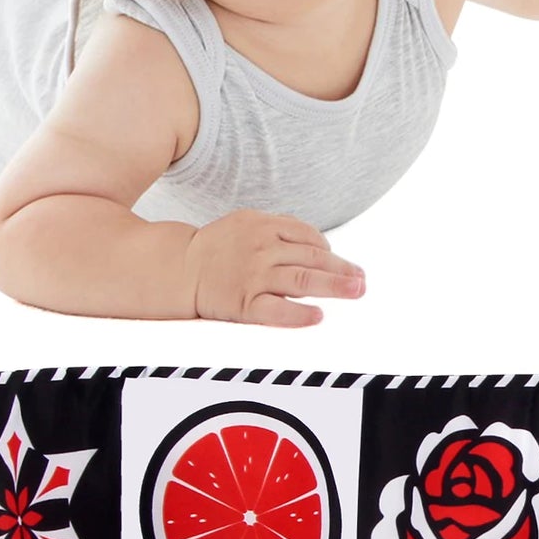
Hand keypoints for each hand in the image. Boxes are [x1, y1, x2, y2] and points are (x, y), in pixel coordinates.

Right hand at [186, 210, 364, 326]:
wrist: (177, 267)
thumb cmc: (216, 249)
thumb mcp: (246, 223)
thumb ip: (279, 229)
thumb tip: (317, 243)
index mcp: (263, 225)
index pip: (308, 236)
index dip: (329, 251)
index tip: (342, 263)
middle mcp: (262, 248)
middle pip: (313, 258)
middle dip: (342, 269)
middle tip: (361, 279)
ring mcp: (254, 275)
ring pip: (303, 280)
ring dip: (334, 286)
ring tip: (355, 291)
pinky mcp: (244, 302)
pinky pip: (277, 310)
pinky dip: (299, 313)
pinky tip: (317, 316)